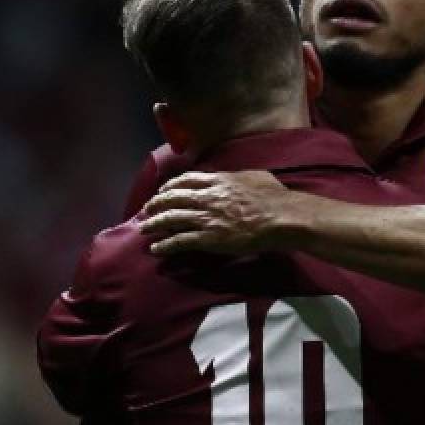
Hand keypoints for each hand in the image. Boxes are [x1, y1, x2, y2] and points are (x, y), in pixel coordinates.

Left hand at [140, 170, 289, 254]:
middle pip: (172, 198)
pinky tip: (156, 248)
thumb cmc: (274, 197)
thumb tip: (236, 176)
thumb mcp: (255, 176)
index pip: (186, 180)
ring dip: (154, 223)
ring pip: (171, 219)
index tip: (163, 190)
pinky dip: (165, 245)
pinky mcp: (208, 238)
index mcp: (218, 180)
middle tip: (147, 209)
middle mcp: (206, 197)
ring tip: (144, 228)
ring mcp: (205, 218)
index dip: (171, 185)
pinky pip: (180, 241)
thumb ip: (239, 176)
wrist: (280, 217)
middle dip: (156, 203)